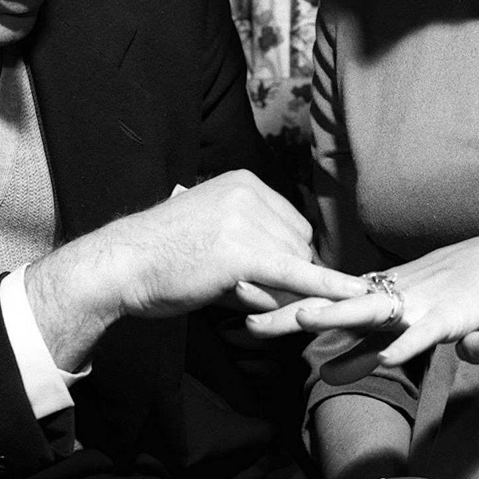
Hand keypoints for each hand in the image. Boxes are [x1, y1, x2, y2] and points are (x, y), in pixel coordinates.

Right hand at [26, 170, 366, 368]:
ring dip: (274, 292)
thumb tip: (299, 276)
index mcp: (245, 182)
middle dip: (283, 276)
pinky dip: (329, 288)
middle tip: (239, 289)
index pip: (293, 226)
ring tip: (227, 289)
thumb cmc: (162, 257)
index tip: (266, 277)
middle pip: (299, 246)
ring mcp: (247, 219)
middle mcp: (250, 193)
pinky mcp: (244, 252)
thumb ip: (256, 244)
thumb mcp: (214, 234)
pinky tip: (357, 296)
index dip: (286, 259)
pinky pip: (297, 275)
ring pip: (294, 267)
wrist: (120, 265)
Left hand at [247, 237, 478, 364]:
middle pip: (332, 305)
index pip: (322, 300)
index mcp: (373, 296)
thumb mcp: (399, 324)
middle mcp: (387, 297)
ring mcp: (415, 306)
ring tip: (304, 318)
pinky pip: (422, 334)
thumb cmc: (448, 293)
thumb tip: (326, 372)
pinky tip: (387, 357)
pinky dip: (405, 344)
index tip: (242, 307)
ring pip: (371, 310)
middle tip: (250, 321)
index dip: (283, 305)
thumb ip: (364, 349)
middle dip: (291, 312)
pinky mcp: (445, 319)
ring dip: (338, 314)